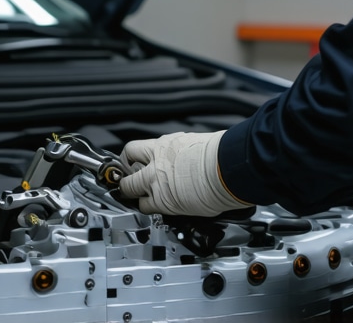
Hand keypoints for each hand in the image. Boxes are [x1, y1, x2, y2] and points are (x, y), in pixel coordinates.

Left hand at [119, 131, 252, 216]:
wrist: (226, 167)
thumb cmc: (220, 153)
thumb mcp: (196, 143)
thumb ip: (184, 151)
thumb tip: (189, 154)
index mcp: (165, 146)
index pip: (134, 149)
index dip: (130, 158)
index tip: (132, 163)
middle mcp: (156, 163)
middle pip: (126, 171)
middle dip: (126, 178)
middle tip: (130, 183)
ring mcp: (157, 183)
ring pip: (130, 191)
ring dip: (135, 195)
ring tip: (143, 198)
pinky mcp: (164, 202)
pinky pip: (146, 208)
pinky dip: (150, 209)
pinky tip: (158, 207)